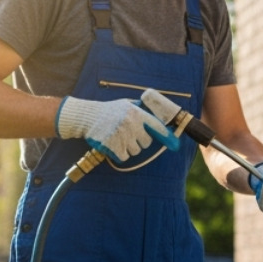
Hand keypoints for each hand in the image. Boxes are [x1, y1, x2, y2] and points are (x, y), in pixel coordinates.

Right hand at [55, 97, 179, 161]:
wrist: (87, 116)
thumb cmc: (108, 111)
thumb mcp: (125, 105)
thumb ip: (141, 111)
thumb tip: (159, 120)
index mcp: (137, 113)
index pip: (157, 127)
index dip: (167, 137)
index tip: (175, 145)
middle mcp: (132, 124)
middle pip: (146, 143)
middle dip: (138, 141)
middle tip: (127, 134)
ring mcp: (122, 135)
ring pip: (135, 151)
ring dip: (128, 148)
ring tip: (117, 137)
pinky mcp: (113, 146)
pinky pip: (124, 157)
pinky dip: (119, 154)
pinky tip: (112, 144)